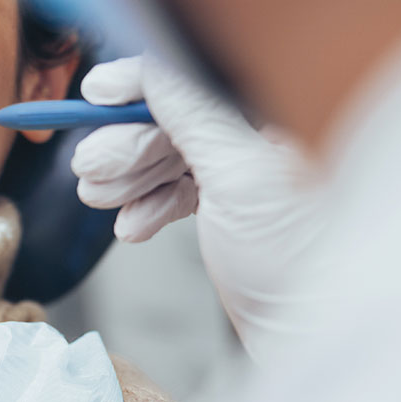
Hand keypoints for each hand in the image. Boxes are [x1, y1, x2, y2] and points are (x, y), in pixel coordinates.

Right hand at [71, 55, 324, 353]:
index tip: (94, 93)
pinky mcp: (229, 215)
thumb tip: (147, 68)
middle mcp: (260, 140)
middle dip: (125, 146)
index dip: (140, 86)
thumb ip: (192, 114)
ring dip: (126, 179)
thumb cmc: (297, 259)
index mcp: (277, 116)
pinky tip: (133, 227)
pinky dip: (147, 208)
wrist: (312, 333)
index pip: (195, 81)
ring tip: (99, 199)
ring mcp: (244, 178)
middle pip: (172, 122)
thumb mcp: (239, 174)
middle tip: (89, 169)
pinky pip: (175, 195)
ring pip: (167, 160)